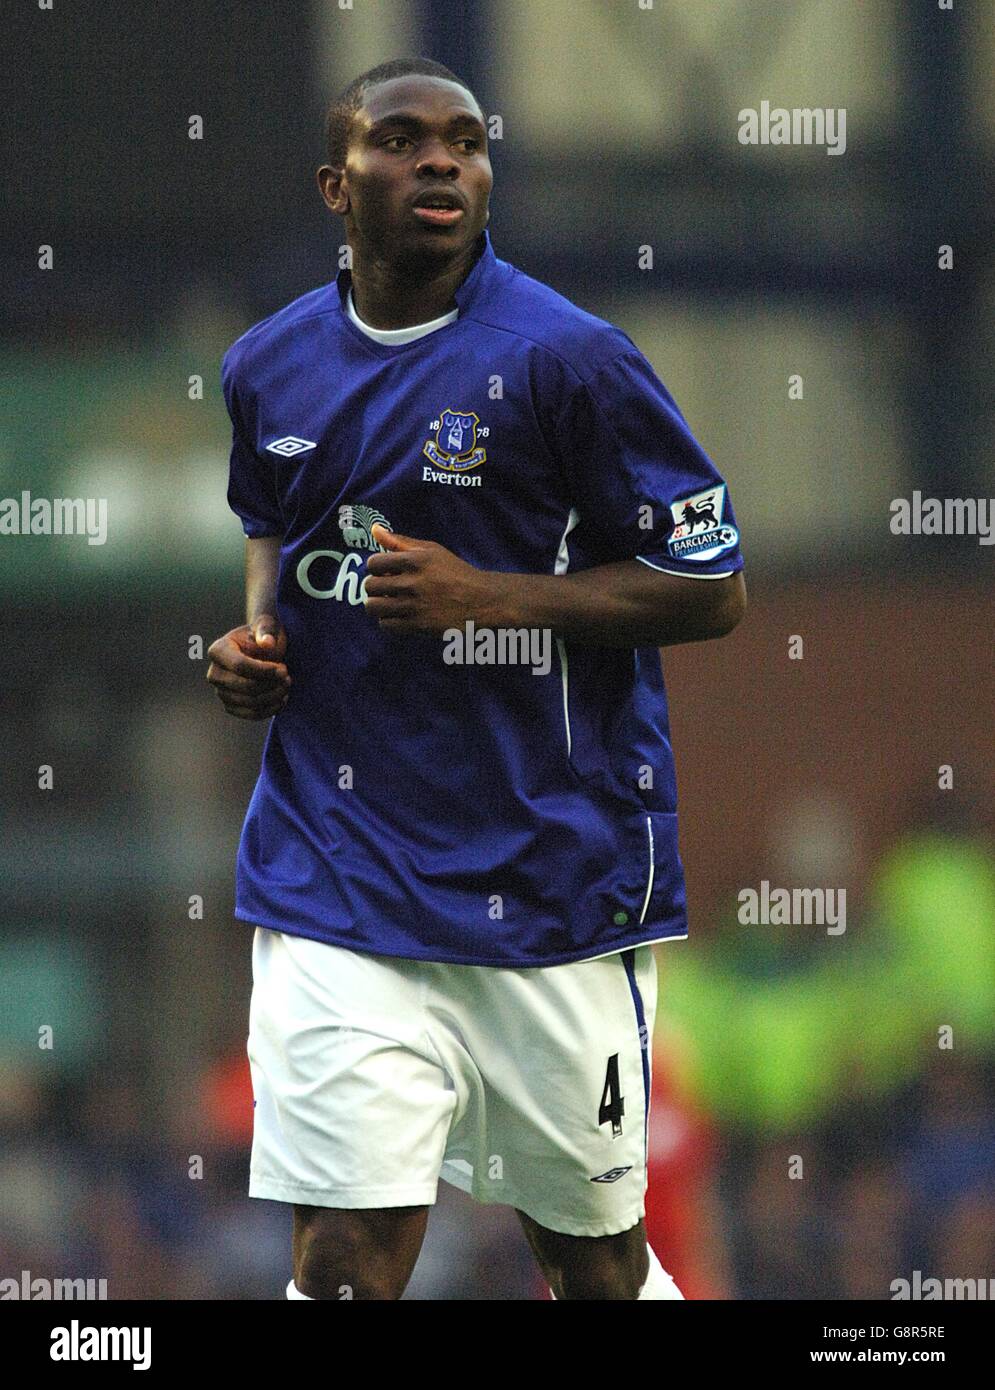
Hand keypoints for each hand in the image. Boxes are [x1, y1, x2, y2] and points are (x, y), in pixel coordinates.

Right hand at [206, 614, 290, 719]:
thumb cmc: (266, 635)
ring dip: (274, 696)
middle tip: (288, 677)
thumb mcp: (268, 625)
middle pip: (245, 687)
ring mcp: (221, 692)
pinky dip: (270, 709)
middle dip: (272, 684)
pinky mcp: (231, 706)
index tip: (284, 669)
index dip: (264, 671)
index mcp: (218, 650)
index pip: (239, 666)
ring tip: (287, 684)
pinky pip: (251, 714)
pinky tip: (282, 698)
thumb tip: (267, 643)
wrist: (264, 650)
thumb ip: (267, 630)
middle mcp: (214, 673)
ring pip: (250, 702)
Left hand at [364, 525, 502, 634]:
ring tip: (388, 603)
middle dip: (375, 587)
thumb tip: (374, 530)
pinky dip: (389, 621)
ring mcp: (415, 606)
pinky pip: (386, 625)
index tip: (386, 572)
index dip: (376, 568)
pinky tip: (399, 615)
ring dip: (378, 606)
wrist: (481, 600)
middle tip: (386, 589)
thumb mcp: (431, 551)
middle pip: (370, 586)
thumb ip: (400, 542)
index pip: (373, 563)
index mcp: (415, 560)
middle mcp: (413, 583)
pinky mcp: (419, 626)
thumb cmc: (455, 572)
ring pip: (373, 608)